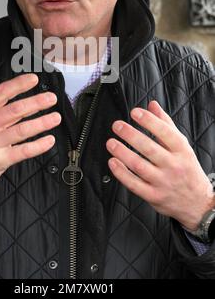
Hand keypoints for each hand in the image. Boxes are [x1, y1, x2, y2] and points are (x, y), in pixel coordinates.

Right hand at [0, 72, 60, 217]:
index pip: (0, 94)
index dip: (18, 85)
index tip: (33, 79)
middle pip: (14, 110)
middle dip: (36, 102)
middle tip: (51, 98)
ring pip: (21, 130)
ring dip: (41, 123)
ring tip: (55, 117)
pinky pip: (23, 151)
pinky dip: (38, 146)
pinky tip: (49, 140)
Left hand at [106, 101, 214, 230]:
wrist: (198, 203)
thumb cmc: (187, 170)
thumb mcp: (182, 146)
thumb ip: (166, 124)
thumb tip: (152, 105)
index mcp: (182, 151)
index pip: (165, 133)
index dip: (149, 121)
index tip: (135, 112)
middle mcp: (173, 166)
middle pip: (150, 148)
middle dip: (131, 135)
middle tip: (117, 125)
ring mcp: (163, 182)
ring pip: (139, 166)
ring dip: (122, 153)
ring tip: (111, 142)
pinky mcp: (154, 196)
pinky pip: (134, 184)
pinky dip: (121, 173)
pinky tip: (113, 162)